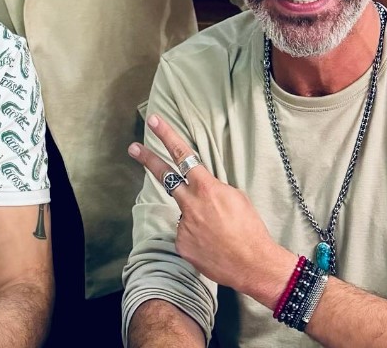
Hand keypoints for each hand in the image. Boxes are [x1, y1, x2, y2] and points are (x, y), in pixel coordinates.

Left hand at [128, 115, 293, 307]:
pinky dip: (197, 238)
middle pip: (165, 176)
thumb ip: (213, 188)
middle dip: (148, 160)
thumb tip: (201, 190)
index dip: (167, 136)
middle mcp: (190, 204)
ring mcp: (183, 226)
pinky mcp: (181, 245)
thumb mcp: (236, 197)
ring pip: (184, 214)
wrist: (254, 265)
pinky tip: (213, 246)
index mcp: (207, 188)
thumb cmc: (250, 229)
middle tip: (133, 148)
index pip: (182, 155)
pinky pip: (186, 235)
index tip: (154, 121)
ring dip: (197, 219)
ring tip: (219, 234)